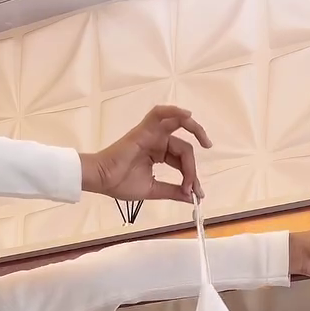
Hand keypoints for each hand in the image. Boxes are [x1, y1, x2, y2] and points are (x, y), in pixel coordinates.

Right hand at [80, 106, 211, 202]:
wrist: (102, 180)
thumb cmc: (121, 183)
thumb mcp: (153, 189)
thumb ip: (172, 191)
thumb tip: (192, 198)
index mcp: (158, 153)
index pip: (182, 160)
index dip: (191, 176)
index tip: (196, 195)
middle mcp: (157, 141)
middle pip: (183, 148)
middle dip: (191, 168)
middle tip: (194, 187)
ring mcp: (151, 133)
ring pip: (178, 127)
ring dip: (195, 129)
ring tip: (206, 142)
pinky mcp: (144, 130)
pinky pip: (160, 114)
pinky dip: (174, 112)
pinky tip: (188, 116)